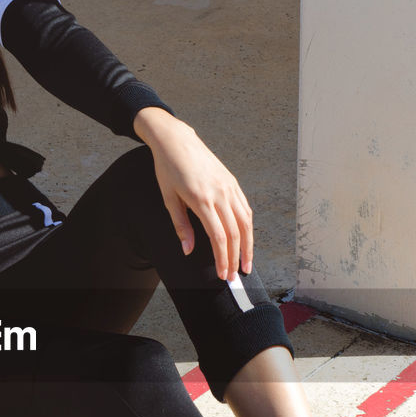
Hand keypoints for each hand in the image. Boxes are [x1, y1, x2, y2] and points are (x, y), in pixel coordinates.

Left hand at [133, 106, 252, 280]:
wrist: (176, 140)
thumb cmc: (167, 169)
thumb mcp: (168, 198)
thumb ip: (180, 226)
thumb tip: (188, 250)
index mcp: (201, 200)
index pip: (219, 237)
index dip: (222, 259)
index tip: (223, 274)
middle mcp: (220, 193)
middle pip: (236, 233)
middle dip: (236, 258)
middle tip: (235, 277)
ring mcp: (229, 186)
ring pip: (245, 222)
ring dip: (248, 245)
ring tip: (246, 263)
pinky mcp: (232, 181)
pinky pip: (245, 208)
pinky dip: (248, 226)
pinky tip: (246, 239)